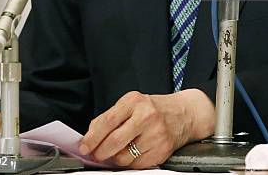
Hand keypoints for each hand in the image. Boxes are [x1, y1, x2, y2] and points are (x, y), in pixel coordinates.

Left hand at [79, 89, 214, 167]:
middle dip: (100, 152)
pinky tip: (133, 152)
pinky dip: (130, 162)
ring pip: (124, 157)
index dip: (92, 137)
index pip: (107, 121)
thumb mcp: (131, 104)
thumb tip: (90, 136)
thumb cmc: (152, 109)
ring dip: (115, 158)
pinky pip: (136, 165)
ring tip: (118, 151)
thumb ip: (109, 117)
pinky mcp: (161, 151)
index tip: (84, 146)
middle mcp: (146, 116)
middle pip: (114, 142)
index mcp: (134, 101)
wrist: (182, 114)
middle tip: (96, 154)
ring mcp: (155, 134)